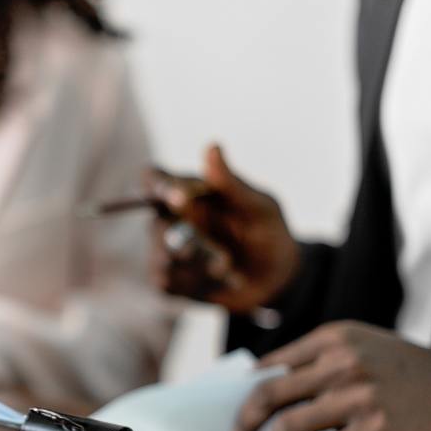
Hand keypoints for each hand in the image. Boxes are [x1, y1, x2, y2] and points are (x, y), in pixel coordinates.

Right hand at [147, 144, 300, 313]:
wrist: (275, 280)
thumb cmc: (268, 234)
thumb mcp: (259, 208)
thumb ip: (231, 183)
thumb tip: (212, 146)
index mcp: (188, 192)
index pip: (154, 178)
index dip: (157, 185)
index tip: (178, 197)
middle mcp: (171, 218)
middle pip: (156, 225)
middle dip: (191, 242)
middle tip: (224, 257)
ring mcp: (166, 250)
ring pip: (163, 257)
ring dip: (200, 266)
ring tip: (228, 268)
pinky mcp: (169, 279)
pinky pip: (167, 282)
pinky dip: (196, 284)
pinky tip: (217, 281)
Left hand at [236, 321, 430, 430]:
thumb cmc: (409, 373)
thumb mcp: (364, 346)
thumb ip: (319, 358)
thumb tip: (266, 379)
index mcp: (333, 339)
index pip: (273, 366)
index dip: (249, 391)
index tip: (243, 407)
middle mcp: (341, 363)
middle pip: (269, 394)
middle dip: (247, 418)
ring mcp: (357, 397)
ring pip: (288, 425)